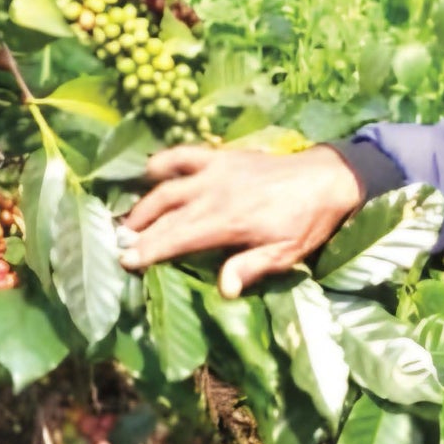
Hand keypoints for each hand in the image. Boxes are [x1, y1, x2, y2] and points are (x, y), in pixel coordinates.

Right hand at [118, 144, 363, 297]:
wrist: (326, 178)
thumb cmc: (306, 222)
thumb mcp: (286, 253)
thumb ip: (252, 267)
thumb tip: (224, 289)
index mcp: (228, 221)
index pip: (177, 237)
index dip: (149, 250)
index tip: (125, 262)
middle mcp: (215, 193)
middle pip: (165, 212)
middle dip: (138, 230)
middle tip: (117, 245)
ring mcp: (216, 170)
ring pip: (167, 184)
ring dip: (143, 202)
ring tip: (126, 221)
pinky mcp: (222, 156)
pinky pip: (185, 154)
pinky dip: (164, 160)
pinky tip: (148, 171)